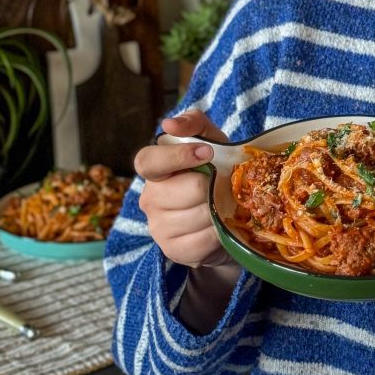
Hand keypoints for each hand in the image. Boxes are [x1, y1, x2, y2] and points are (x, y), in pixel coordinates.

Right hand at [134, 109, 233, 269]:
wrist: (226, 217)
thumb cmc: (216, 172)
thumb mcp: (211, 141)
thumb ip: (193, 124)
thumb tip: (169, 124)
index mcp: (154, 170)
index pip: (148, 161)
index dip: (177, 156)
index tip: (207, 153)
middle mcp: (150, 199)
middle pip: (188, 189)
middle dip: (214, 185)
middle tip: (223, 184)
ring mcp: (158, 228)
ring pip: (199, 215)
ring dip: (220, 209)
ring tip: (223, 204)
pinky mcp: (173, 251)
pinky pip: (204, 240)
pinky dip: (219, 232)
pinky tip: (220, 225)